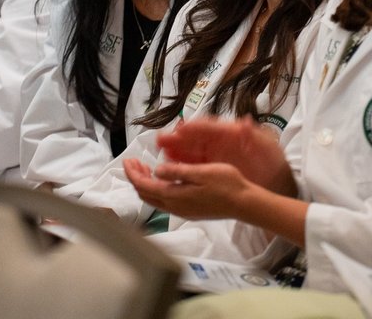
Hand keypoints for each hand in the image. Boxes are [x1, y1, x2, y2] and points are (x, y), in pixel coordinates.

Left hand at [124, 157, 251, 220]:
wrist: (243, 203)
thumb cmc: (226, 184)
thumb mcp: (201, 172)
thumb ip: (177, 171)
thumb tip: (157, 170)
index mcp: (175, 196)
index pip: (144, 185)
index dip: (133, 173)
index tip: (128, 160)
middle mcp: (174, 207)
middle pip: (145, 194)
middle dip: (136, 177)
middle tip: (133, 162)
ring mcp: (181, 211)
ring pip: (154, 199)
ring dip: (146, 183)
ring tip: (144, 168)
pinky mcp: (189, 211)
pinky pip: (164, 202)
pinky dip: (156, 189)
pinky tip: (163, 179)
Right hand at [156, 115, 294, 194]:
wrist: (277, 183)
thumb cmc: (273, 161)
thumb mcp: (268, 146)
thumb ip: (255, 135)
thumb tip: (245, 121)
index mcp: (231, 134)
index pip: (210, 128)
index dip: (195, 127)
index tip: (182, 128)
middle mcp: (219, 143)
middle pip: (195, 138)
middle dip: (178, 138)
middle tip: (162, 139)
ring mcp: (214, 157)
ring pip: (191, 152)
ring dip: (176, 151)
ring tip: (161, 151)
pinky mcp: (211, 170)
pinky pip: (193, 166)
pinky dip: (181, 165)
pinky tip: (170, 167)